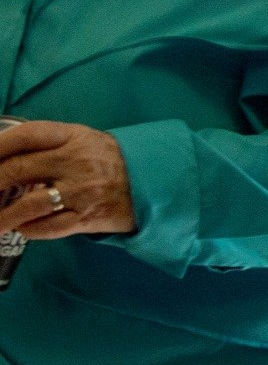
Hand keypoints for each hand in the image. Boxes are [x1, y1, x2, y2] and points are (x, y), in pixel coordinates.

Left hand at [0, 121, 134, 238]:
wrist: (155, 182)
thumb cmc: (109, 160)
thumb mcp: (83, 141)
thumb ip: (48, 146)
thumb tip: (4, 158)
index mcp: (74, 137)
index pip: (27, 135)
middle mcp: (77, 161)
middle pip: (18, 169)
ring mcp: (83, 191)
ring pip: (29, 205)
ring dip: (3, 217)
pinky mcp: (89, 218)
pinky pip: (49, 227)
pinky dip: (29, 229)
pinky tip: (20, 228)